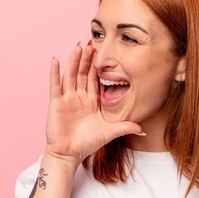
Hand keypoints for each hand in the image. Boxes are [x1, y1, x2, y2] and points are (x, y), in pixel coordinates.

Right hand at [45, 42, 142, 164]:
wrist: (69, 154)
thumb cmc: (88, 144)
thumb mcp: (110, 132)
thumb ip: (126, 127)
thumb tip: (143, 129)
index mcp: (92, 101)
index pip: (96, 79)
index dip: (99, 66)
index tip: (104, 53)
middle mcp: (80, 97)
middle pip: (83, 73)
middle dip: (87, 59)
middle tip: (92, 43)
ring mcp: (67, 98)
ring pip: (71, 75)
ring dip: (74, 61)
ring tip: (78, 47)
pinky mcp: (56, 103)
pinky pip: (55, 85)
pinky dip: (55, 72)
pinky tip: (55, 60)